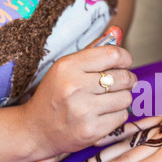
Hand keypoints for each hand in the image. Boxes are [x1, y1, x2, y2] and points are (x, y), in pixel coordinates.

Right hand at [0, 26, 128, 161]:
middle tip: (119, 83)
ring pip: (126, 98)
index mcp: (67, 66)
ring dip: (122, 98)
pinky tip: (103, 114)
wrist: (35, 130)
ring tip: (108, 100)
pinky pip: (122, 116)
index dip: (125, 58)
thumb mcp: (67, 68)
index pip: (113, 54)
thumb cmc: (53, 95)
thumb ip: (93, 50)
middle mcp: (75, 87)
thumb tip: (118, 30)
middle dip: (126, 80)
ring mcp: (83, 111)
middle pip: (124, 77)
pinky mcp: (91, 131)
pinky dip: (117, 115)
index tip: (124, 63)